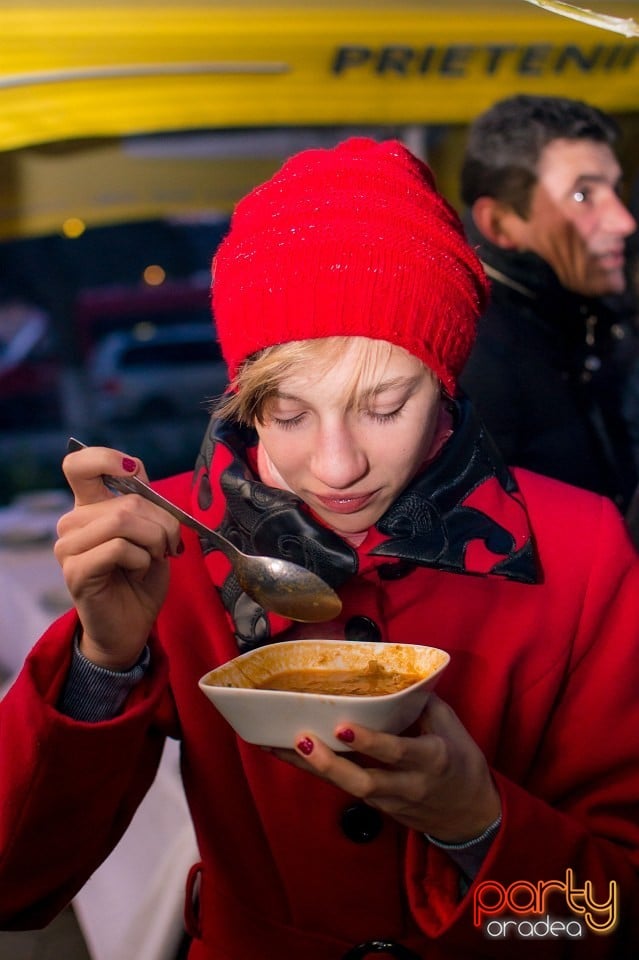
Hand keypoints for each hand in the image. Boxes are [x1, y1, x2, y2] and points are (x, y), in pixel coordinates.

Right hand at [54, 444, 182, 668]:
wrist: (132, 625)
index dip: (106, 458)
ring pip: (123, 520)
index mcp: (90, 508)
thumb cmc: (142, 579)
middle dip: (163, 523)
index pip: (79, 464)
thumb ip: (145, 503)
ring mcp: (69, 547)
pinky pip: (119, 548)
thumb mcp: (152, 533)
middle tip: (169, 546)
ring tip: (154, 559)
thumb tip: (137, 471)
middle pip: (126, 500)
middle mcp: (73, 523)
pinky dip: (142, 560)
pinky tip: (138, 573)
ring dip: (154, 541)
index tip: (133, 472)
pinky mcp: (75, 571)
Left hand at [273, 694, 500, 841]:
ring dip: (314, 768)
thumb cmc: (462, 764)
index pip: (397, 752)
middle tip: (302, 740)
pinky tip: (292, 756)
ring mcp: (391, 802)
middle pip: (364, 782)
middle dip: (331, 764)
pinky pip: (346, 789)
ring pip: (348, 788)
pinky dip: (321, 773)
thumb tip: (395, 675)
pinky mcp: (379, 809)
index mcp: (431, 759)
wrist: (471, 818)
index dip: (369, 742)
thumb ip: (424, 704)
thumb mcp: (452, 729)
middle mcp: (408, 784)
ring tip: (281, 747)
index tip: (342, 726)